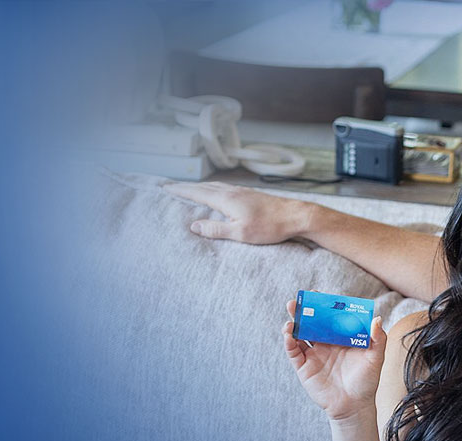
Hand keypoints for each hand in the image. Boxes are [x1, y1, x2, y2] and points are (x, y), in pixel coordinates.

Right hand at [163, 181, 315, 244]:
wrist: (295, 216)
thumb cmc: (269, 227)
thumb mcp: (240, 233)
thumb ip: (216, 229)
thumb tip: (194, 226)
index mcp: (227, 200)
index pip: (198, 193)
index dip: (181, 190)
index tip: (166, 188)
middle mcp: (233, 192)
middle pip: (204, 187)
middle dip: (187, 187)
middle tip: (172, 187)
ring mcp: (242, 192)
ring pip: (215, 186)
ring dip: (200, 187)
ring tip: (190, 189)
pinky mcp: (250, 195)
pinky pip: (225, 189)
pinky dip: (213, 189)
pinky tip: (216, 193)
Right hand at [283, 299, 385, 421]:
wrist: (354, 406)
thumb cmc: (366, 381)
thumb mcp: (375, 358)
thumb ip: (378, 339)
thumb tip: (376, 318)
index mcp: (340, 338)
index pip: (330, 317)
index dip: (324, 305)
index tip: (320, 294)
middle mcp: (325, 344)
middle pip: (312, 322)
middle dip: (304, 309)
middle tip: (300, 298)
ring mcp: (313, 355)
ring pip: (299, 334)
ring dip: (294, 321)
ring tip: (292, 310)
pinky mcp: (304, 367)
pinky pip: (293, 351)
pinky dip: (289, 341)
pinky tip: (289, 333)